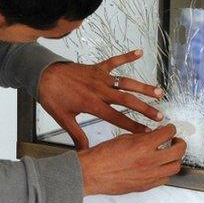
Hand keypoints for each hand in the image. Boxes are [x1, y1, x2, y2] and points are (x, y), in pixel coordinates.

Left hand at [39, 50, 164, 148]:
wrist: (43, 74)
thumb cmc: (52, 97)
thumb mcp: (63, 118)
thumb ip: (76, 134)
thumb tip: (84, 150)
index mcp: (93, 104)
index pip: (117, 117)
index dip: (133, 125)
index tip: (146, 131)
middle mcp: (100, 90)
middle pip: (127, 100)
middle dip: (145, 108)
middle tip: (160, 115)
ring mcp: (100, 77)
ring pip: (126, 82)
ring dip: (143, 87)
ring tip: (159, 92)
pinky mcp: (97, 67)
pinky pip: (114, 61)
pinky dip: (126, 56)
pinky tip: (140, 52)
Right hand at [78, 124, 186, 195]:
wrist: (92, 173)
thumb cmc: (103, 156)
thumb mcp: (125, 137)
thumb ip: (143, 136)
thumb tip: (154, 134)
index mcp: (144, 145)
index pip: (169, 133)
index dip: (171, 128)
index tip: (170, 128)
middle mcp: (150, 161)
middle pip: (179, 151)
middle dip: (180, 143)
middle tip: (176, 140)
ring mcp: (149, 175)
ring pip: (175, 167)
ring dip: (176, 158)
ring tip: (171, 154)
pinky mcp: (146, 185)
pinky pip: (164, 178)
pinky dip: (166, 171)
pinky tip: (161, 166)